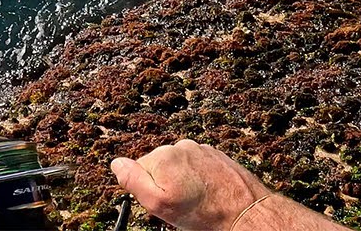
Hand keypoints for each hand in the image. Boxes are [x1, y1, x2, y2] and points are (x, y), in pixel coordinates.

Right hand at [111, 139, 270, 230]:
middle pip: (160, 167)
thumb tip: (116, 163)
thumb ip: (134, 181)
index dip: (149, 190)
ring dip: (183, 182)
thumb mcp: (159, 204)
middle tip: (181, 204)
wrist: (244, 212)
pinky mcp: (216, 155)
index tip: (163, 202)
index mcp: (163, 156)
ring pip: (180, 167)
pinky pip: (198, 166)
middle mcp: (181, 146)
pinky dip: (199, 179)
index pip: (139, 170)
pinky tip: (208, 194)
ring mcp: (201, 149)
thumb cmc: (202, 213)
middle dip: (166, 184)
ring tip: (197, 201)